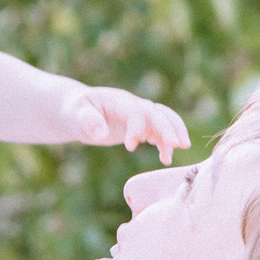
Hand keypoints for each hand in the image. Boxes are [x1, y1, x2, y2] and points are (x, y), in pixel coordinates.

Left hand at [64, 85, 189, 162]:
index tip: (130, 147)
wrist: (79, 111)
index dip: (136, 127)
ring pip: (164, 119)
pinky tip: (166, 159)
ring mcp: (140, 115)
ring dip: (175, 131)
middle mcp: (133, 105)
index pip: (134, 111)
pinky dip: (165, 143)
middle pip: (156, 113)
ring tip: (182, 148)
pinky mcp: (142, 126)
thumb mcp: (76, 115)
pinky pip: (159, 132)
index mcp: (118, 101)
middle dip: (168, 128)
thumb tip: (100, 133)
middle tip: (177, 145)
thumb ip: (87, 121)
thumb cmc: (76, 112)